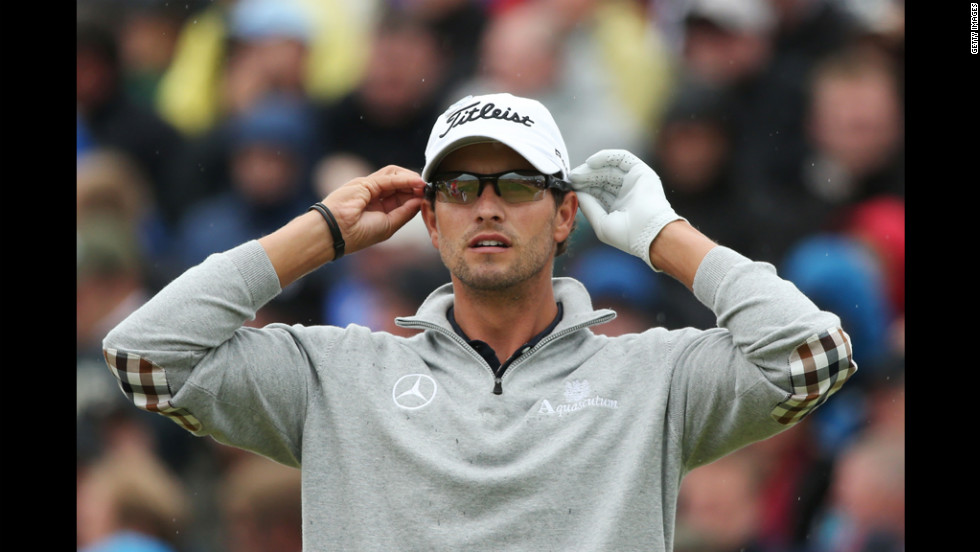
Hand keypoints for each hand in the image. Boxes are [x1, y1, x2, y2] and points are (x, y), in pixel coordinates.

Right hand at [323, 165, 426, 255]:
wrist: (334, 232)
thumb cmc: (358, 234)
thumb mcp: (388, 225)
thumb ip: (404, 212)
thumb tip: (420, 200)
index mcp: (378, 209)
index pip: (401, 197)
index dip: (415, 195)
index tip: (428, 197)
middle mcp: (374, 196)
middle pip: (399, 184)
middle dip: (415, 186)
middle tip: (428, 189)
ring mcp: (369, 188)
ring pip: (394, 176)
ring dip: (411, 179)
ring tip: (423, 185)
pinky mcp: (366, 182)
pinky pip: (389, 177)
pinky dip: (404, 179)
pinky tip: (416, 182)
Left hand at [569, 150, 683, 270]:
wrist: (649, 233)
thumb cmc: (626, 234)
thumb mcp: (601, 223)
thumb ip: (589, 207)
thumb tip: (577, 192)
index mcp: (619, 207)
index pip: (598, 192)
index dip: (583, 188)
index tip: (570, 186)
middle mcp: (627, 193)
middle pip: (602, 179)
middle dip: (585, 177)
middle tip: (571, 178)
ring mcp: (634, 182)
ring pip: (609, 168)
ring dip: (592, 169)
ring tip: (578, 173)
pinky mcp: (641, 172)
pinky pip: (621, 158)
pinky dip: (606, 157)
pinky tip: (590, 163)